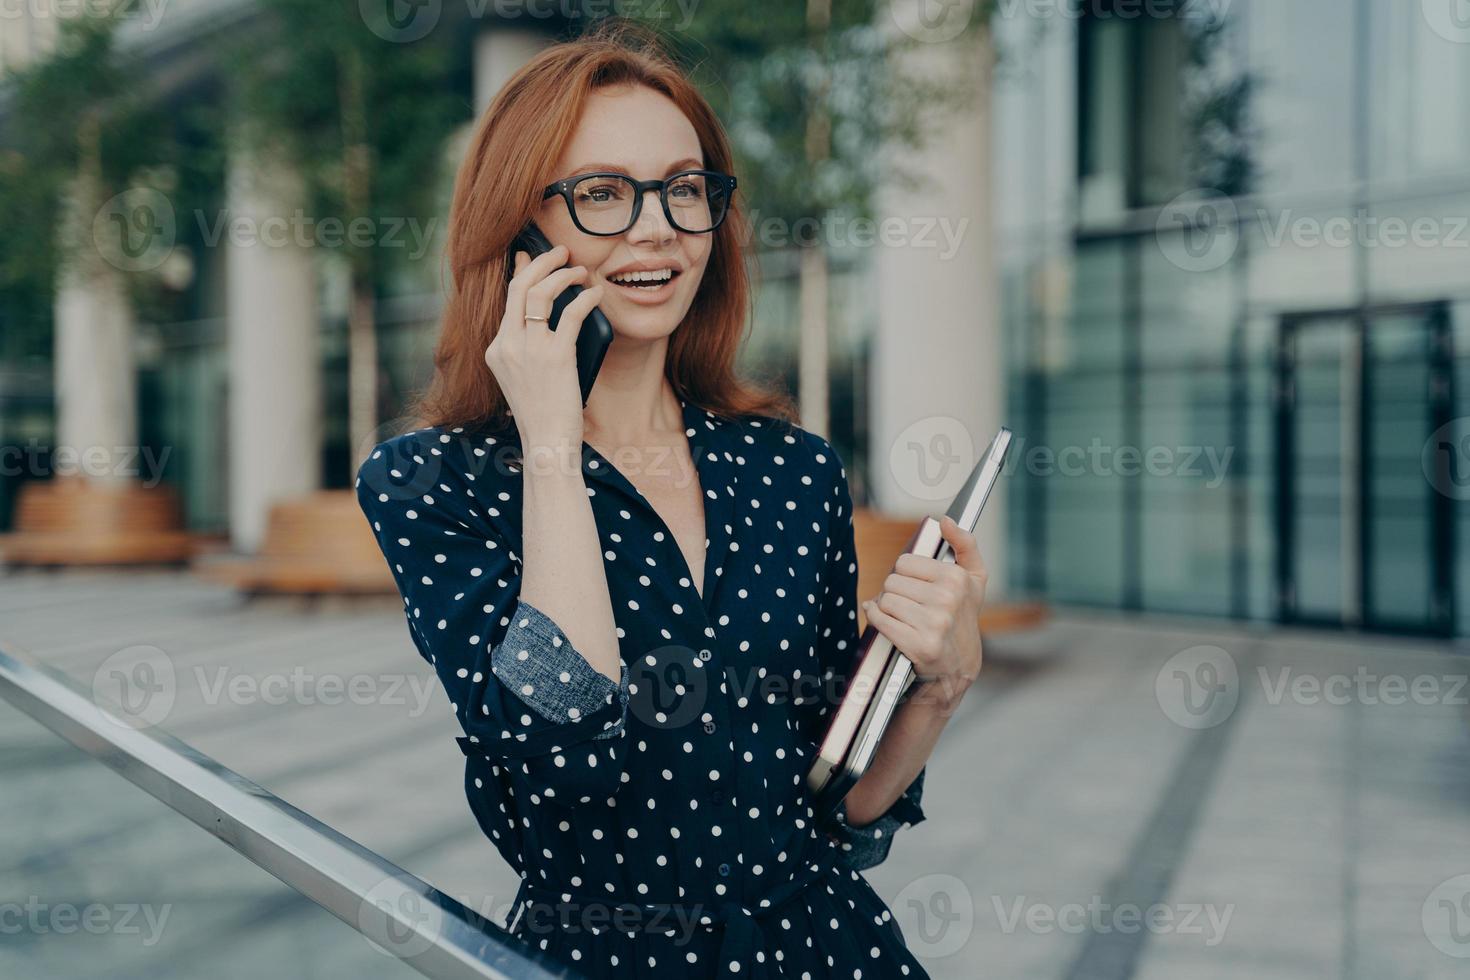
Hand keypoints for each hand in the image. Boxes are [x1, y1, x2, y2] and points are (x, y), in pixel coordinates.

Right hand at [483, 244, 604, 452]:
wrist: (547, 442)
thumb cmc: (543, 412)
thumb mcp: (523, 376)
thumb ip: (526, 347)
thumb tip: (548, 315)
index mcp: (496, 349)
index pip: (508, 299)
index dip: (522, 272)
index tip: (531, 256)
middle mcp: (507, 345)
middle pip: (520, 286)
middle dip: (542, 262)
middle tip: (561, 252)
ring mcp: (529, 350)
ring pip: (541, 293)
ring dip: (563, 275)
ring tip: (580, 270)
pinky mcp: (555, 356)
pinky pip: (572, 313)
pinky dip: (585, 298)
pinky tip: (595, 294)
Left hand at [861, 515, 985, 713]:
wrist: (958, 668)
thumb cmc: (963, 618)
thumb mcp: (975, 580)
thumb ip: (965, 544)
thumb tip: (945, 520)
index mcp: (958, 578)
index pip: (904, 562)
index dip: (907, 575)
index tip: (918, 587)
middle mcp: (947, 599)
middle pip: (892, 581)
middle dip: (896, 593)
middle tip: (910, 606)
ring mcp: (934, 623)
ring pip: (884, 600)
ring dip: (886, 608)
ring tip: (903, 617)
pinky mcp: (919, 644)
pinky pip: (879, 619)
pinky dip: (876, 619)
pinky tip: (887, 623)